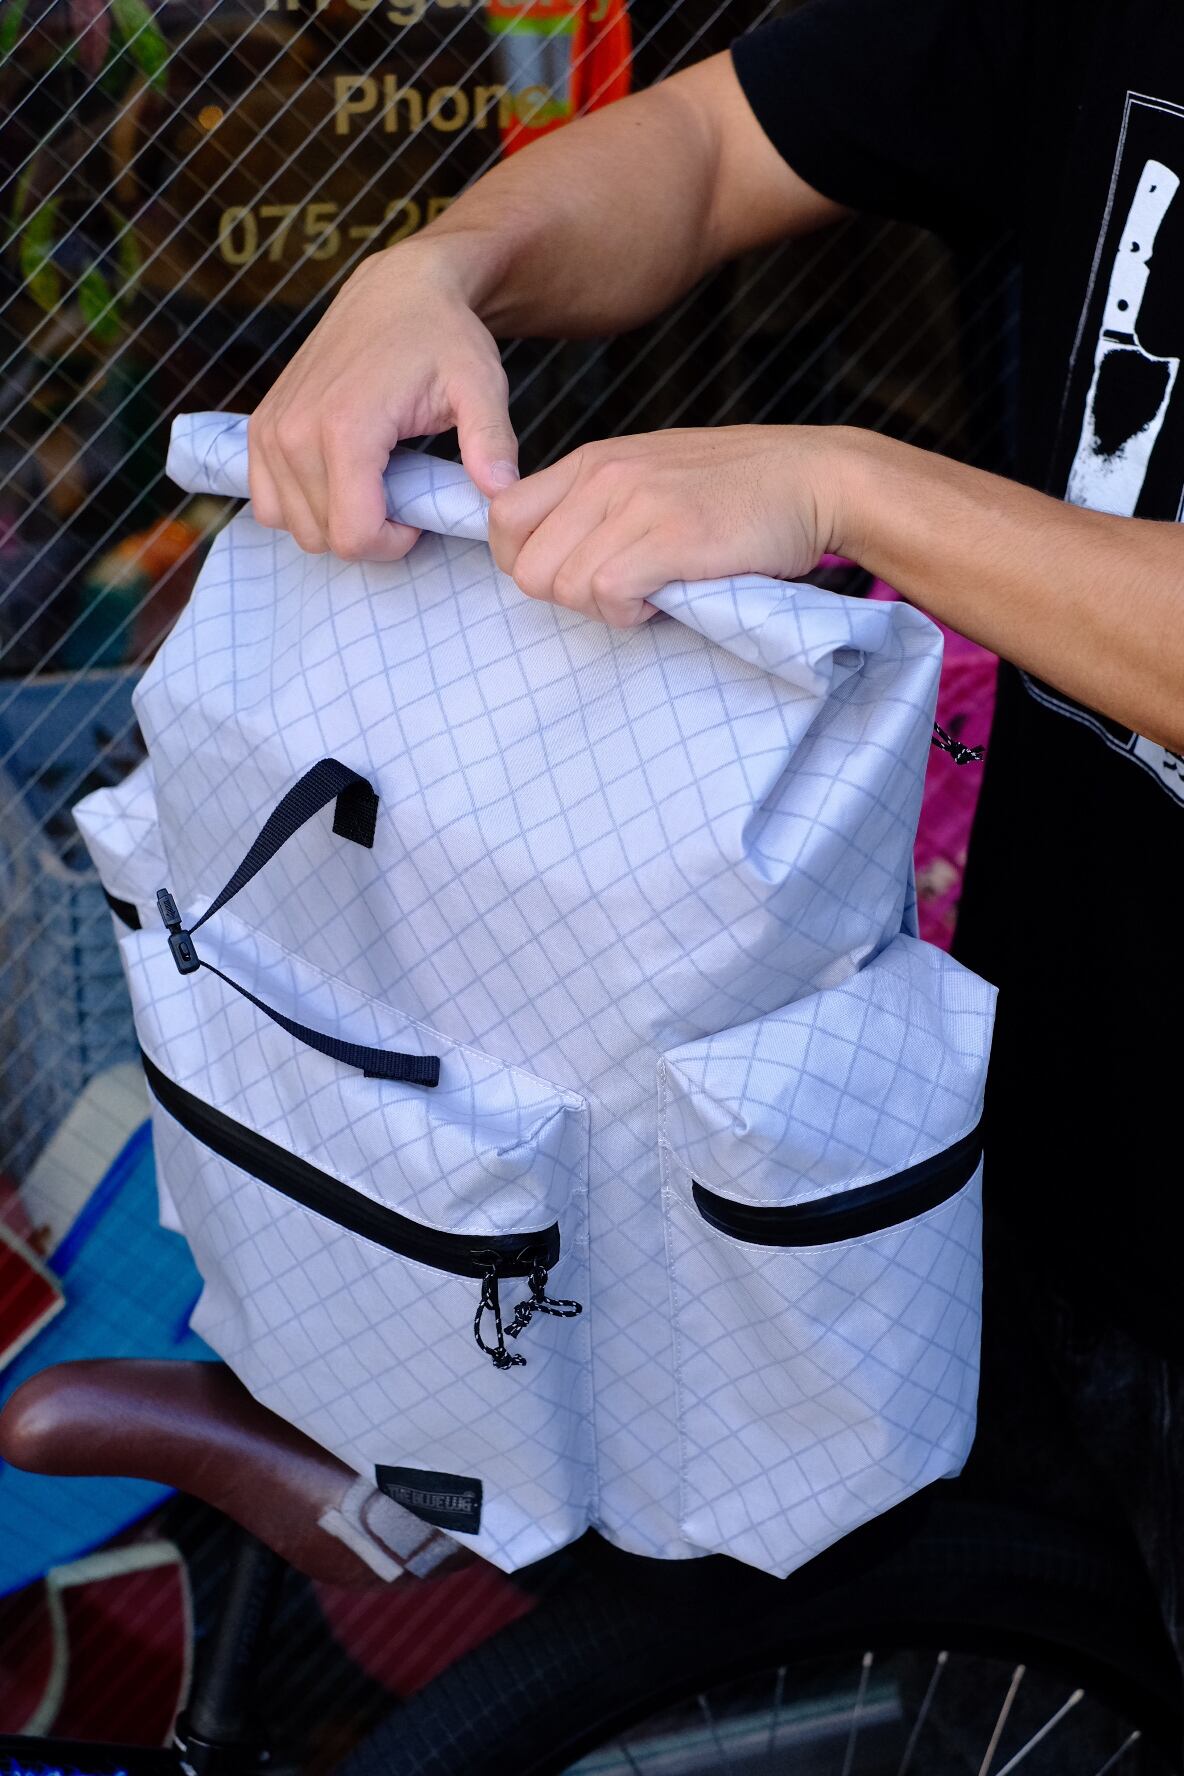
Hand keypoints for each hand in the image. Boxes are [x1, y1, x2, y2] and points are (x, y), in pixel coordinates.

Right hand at [248, 240, 518, 561]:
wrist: (398, 288)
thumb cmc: (444, 337)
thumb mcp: (481, 386)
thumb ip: (491, 442)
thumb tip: (502, 494)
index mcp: (346, 427)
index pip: (354, 536)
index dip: (393, 543)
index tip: (417, 513)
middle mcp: (296, 431)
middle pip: (325, 537)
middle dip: (368, 533)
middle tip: (400, 495)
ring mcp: (270, 430)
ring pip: (295, 527)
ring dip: (336, 522)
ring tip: (373, 486)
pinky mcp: (259, 427)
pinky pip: (267, 503)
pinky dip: (302, 507)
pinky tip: (339, 480)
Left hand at [488, 426, 843, 627]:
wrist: (815, 479)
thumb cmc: (739, 490)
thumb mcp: (652, 475)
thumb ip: (599, 502)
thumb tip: (555, 554)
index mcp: (593, 460)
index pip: (503, 518)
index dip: (525, 563)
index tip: (574, 576)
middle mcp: (604, 475)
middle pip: (525, 566)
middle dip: (566, 595)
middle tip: (620, 591)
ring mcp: (635, 503)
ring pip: (562, 586)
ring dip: (603, 607)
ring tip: (651, 590)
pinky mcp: (670, 536)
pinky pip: (608, 594)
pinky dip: (630, 612)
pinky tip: (664, 599)